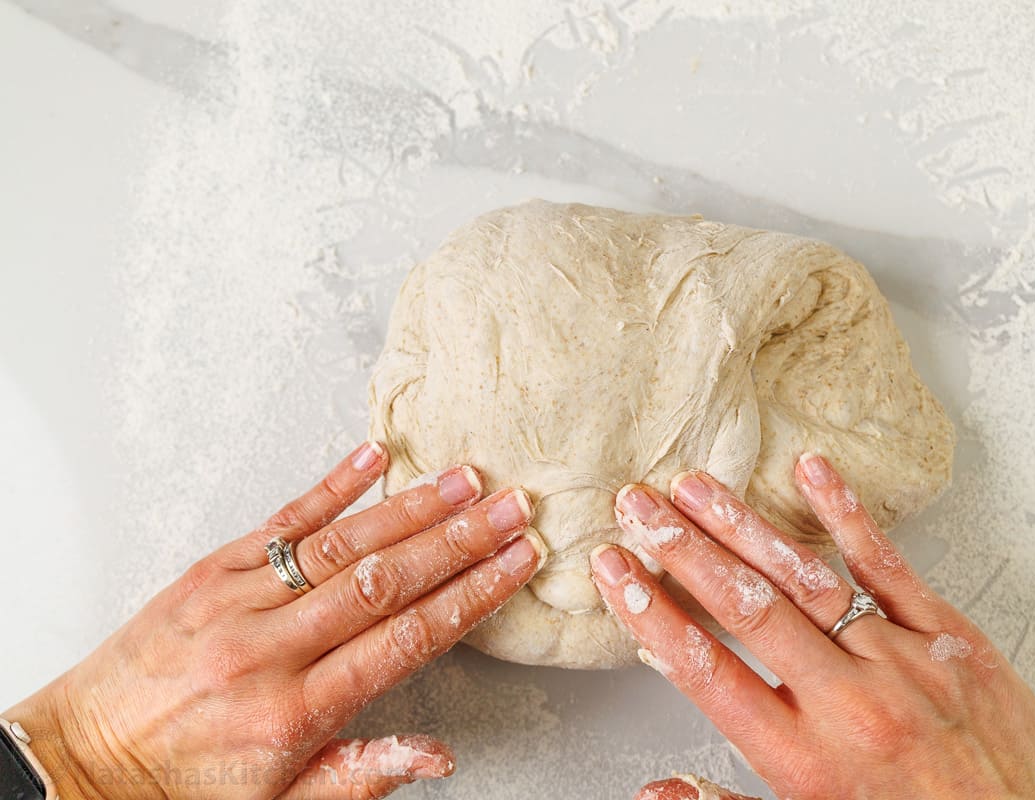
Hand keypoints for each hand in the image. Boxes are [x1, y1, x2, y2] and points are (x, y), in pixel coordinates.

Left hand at [5, 442, 545, 798]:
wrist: (85, 760)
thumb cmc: (186, 787)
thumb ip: (363, 776)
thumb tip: (439, 755)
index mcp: (297, 710)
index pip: (407, 639)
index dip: (470, 596)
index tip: (515, 565)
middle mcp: (270, 648)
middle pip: (385, 580)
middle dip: (460, 541)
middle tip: (511, 509)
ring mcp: (237, 601)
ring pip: (342, 544)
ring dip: (411, 509)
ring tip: (465, 481)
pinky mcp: (208, 571)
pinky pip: (280, 523)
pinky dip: (330, 487)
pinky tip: (372, 458)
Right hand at [592, 454, 1034, 799]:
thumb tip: (651, 792)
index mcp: (806, 760)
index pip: (706, 672)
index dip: (652, 614)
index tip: (615, 571)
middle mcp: (848, 703)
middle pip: (746, 609)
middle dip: (682, 551)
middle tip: (635, 506)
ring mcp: (902, 660)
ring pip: (806, 578)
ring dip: (741, 526)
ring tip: (692, 487)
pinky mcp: (951, 635)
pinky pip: (890, 565)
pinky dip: (848, 514)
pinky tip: (810, 471)